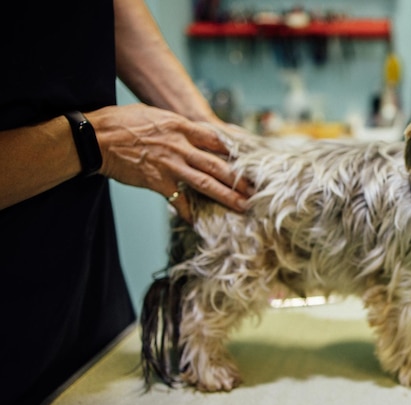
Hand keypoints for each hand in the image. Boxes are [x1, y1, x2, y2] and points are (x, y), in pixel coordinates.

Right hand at [87, 103, 251, 221]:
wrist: (96, 138)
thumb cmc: (122, 122)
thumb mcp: (155, 116)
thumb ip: (177, 126)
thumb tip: (192, 132)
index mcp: (182, 127)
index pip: (217, 140)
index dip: (237, 152)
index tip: (252, 162)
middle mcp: (181, 146)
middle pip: (218, 165)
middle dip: (240, 179)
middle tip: (256, 190)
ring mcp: (171, 165)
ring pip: (206, 183)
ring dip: (226, 196)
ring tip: (243, 206)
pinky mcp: (158, 182)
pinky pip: (178, 201)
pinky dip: (189, 213)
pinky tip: (199, 223)